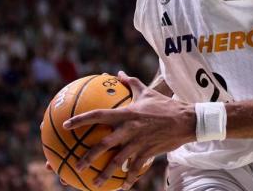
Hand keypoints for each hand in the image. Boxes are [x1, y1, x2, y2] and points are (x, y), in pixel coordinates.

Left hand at [64, 71, 194, 188]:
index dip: (81, 120)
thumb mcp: (147, 92)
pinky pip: (136, 169)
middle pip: (103, 144)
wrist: (186, 120)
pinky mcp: (148, 152)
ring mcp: (138, 143)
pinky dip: (129, 179)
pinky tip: (123, 186)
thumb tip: (118, 73)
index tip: (66, 126)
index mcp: (126, 114)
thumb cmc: (165, 105)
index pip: (98, 115)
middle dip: (88, 156)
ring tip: (94, 183)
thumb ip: (131, 82)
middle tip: (76, 165)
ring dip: (104, 174)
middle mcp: (129, 129)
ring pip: (117, 161)